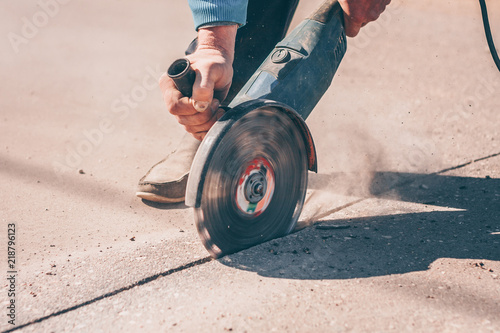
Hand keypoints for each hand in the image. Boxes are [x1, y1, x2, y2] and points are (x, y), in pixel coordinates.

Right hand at [159, 25, 236, 140]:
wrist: (220, 64)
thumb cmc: (213, 62)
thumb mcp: (209, 69)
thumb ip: (203, 87)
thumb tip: (199, 106)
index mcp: (169, 85)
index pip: (174, 106)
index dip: (192, 108)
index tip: (210, 99)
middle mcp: (173, 98)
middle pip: (182, 119)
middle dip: (203, 116)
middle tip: (216, 103)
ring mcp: (182, 109)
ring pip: (190, 127)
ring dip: (208, 123)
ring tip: (219, 108)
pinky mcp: (192, 116)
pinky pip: (196, 132)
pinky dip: (208, 129)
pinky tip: (218, 116)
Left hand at [339, 0, 390, 36]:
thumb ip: (341, 9)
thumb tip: (335, 15)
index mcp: (356, 17)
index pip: (352, 32)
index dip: (348, 27)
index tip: (346, 24)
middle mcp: (370, 16)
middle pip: (362, 22)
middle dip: (358, 15)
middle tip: (353, 4)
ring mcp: (380, 8)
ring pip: (372, 13)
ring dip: (367, 8)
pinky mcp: (386, 0)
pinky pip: (379, 5)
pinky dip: (375, 1)